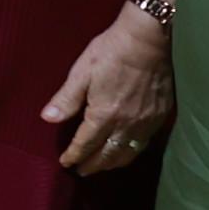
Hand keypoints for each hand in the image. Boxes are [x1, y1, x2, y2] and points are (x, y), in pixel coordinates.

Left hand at [43, 5, 173, 173]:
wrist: (150, 38)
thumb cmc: (112, 51)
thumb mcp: (82, 72)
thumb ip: (66, 99)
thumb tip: (48, 118)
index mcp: (104, 114)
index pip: (86, 144)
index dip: (74, 156)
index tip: (65, 163)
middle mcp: (126, 124)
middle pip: (107, 154)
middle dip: (92, 165)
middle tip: (81, 171)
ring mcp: (146, 122)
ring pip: (128, 153)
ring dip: (112, 163)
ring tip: (101, 167)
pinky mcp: (160, 115)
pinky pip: (144, 143)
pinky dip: (132, 152)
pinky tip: (126, 150)